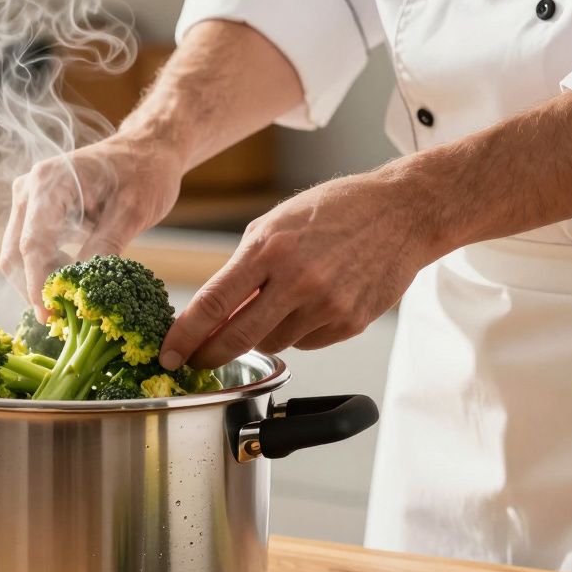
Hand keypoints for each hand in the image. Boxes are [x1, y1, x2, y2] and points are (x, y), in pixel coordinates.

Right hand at [0, 133, 183, 319]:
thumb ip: (105, 246)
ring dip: (38, 282)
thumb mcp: (132, 211)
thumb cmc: (143, 173)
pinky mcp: (35, 213)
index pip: (32, 244)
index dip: (38, 284)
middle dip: (34, 289)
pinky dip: (45, 271)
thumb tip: (83, 287)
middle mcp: (29, 189)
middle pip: (14, 253)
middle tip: (61, 319)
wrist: (146, 150)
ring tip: (70, 304)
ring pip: (17, 255)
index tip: (49, 316)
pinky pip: (29, 250)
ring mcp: (28, 201)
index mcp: (49, 183)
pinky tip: (71, 285)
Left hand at [160, 172, 443, 368]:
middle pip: (237, 338)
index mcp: (270, 248)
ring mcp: (326, 305)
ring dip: (261, 335)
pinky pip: (306, 343)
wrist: (403, 212)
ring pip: (272, 344)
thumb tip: (213, 312)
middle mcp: (297, 280)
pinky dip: (297, 331)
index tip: (168, 353)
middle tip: (196, 361)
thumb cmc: (335, 211)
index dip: (184, 335)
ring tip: (279, 303)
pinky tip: (311, 304)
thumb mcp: (275, 224)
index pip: (213, 304)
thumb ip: (242, 268)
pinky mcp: (349, 322)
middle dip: (209, 355)